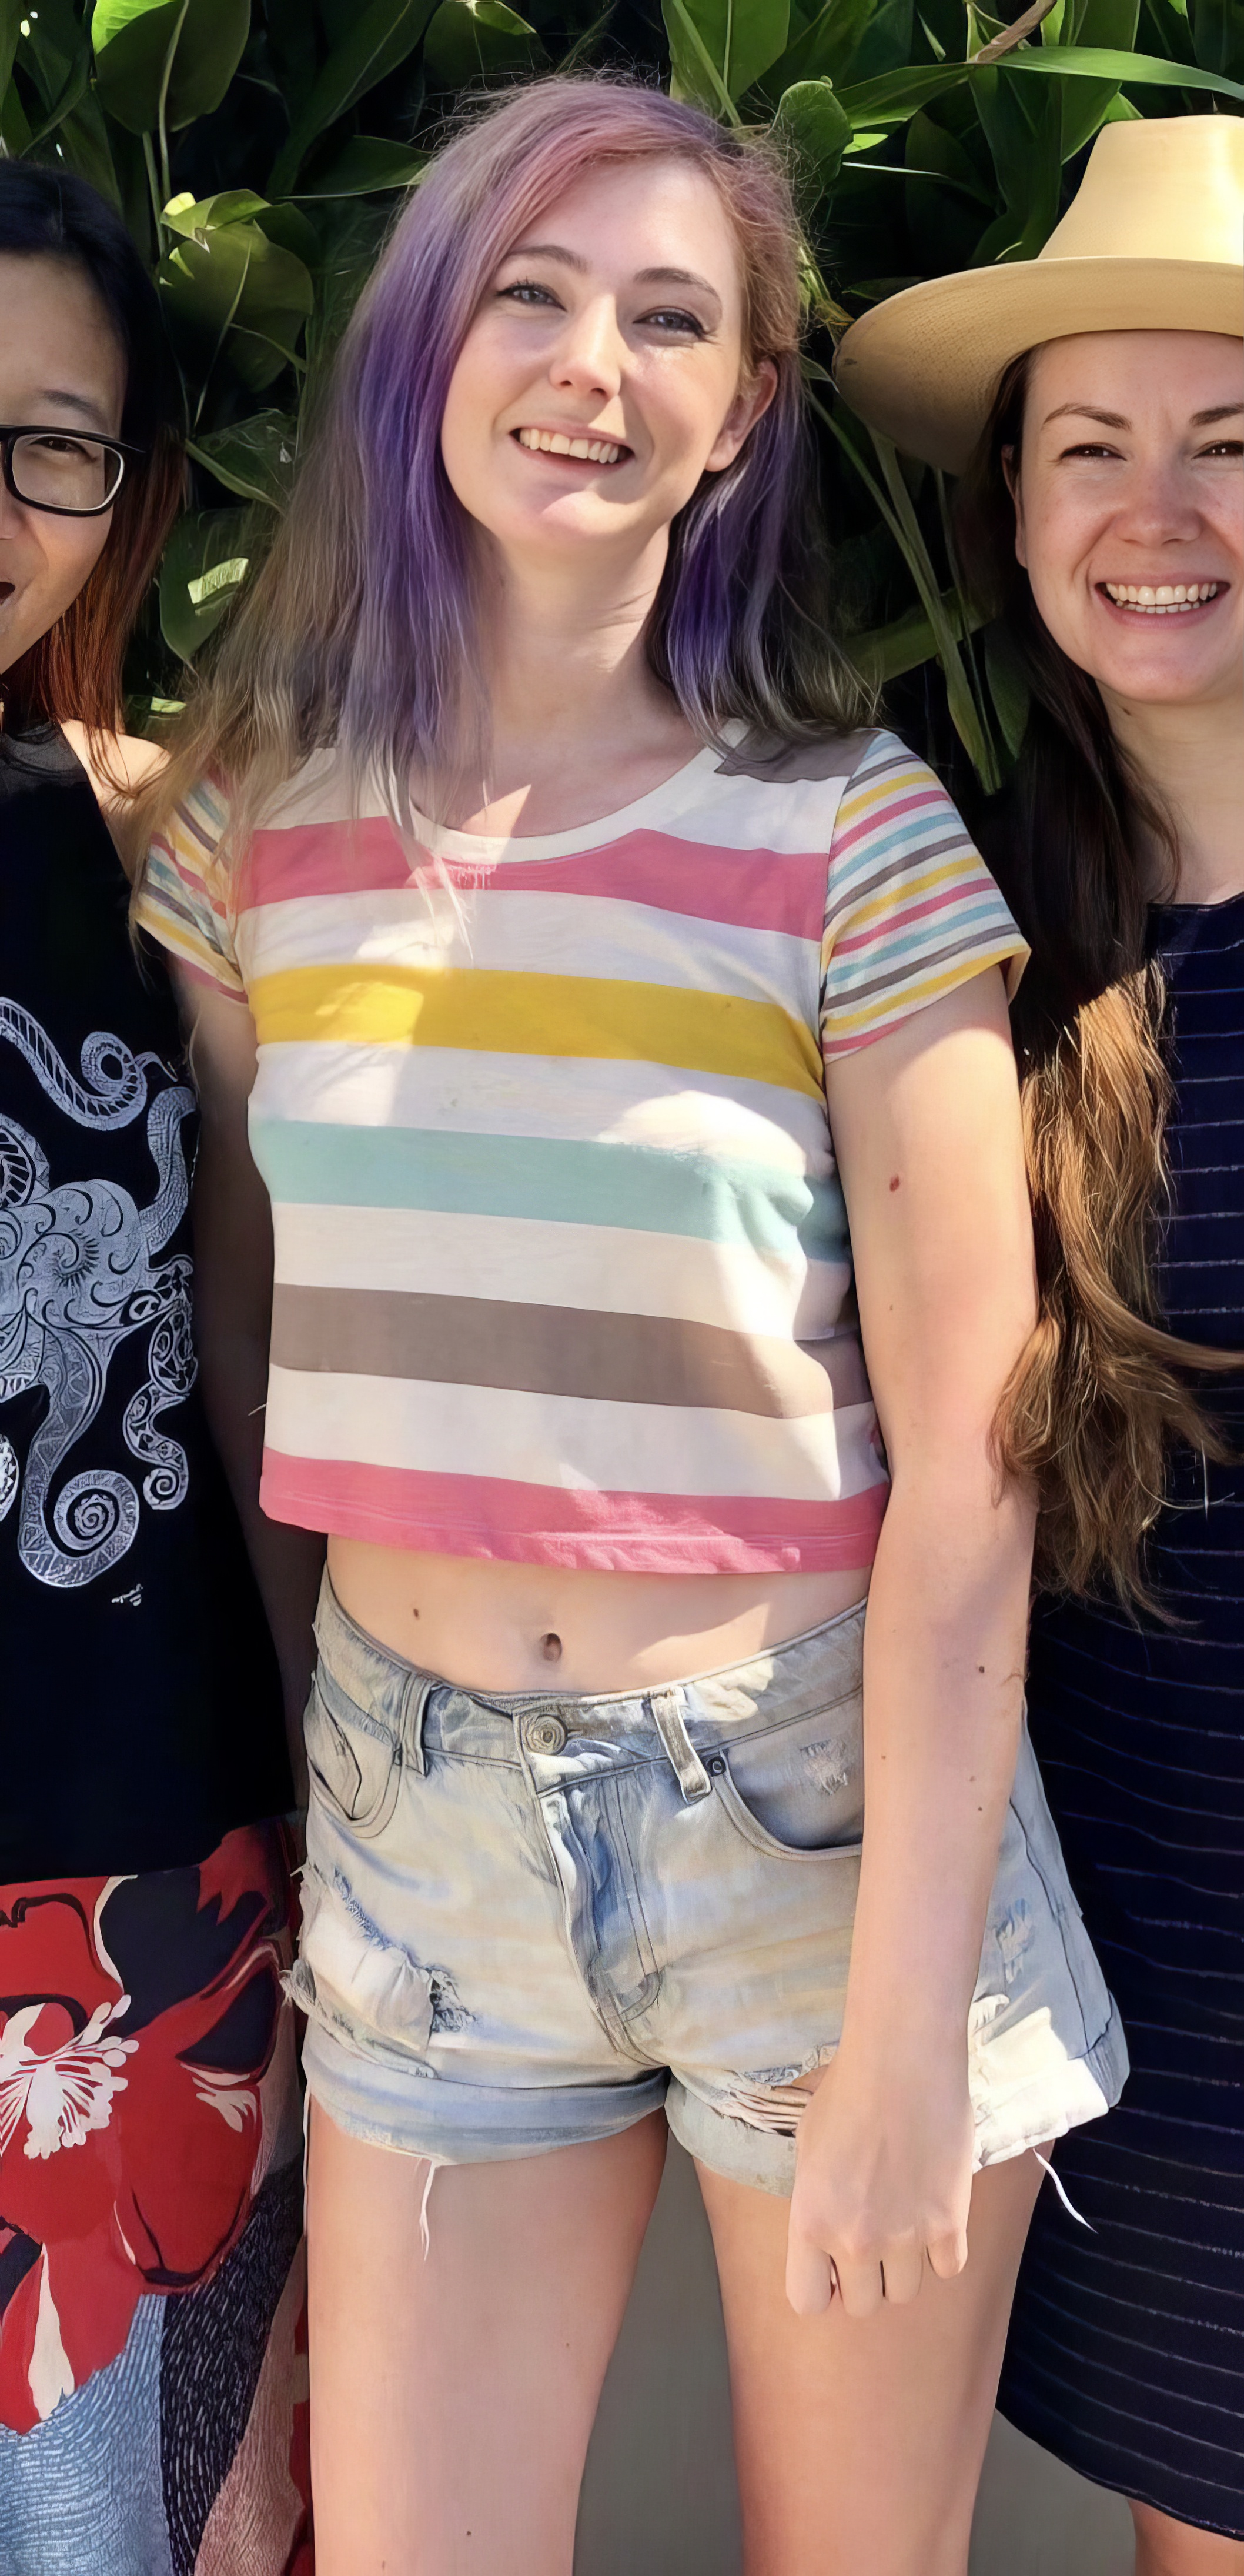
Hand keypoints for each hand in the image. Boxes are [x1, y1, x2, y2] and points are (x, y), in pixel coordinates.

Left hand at [785, 2035, 973, 2319]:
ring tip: (903, 2221)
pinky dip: (941, 2251)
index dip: (822, 2287)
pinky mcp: (950, 2224)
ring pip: (906, 2293)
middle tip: (872, 2237)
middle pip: (863, 2305)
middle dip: (865, 2278)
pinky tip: (934, 2215)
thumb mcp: (807, 2149)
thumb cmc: (847, 2092)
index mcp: (810, 2222)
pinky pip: (947, 2270)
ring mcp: (906, 2237)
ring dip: (904, 2266)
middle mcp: (856, 2240)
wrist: (903, 2060)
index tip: (831, 2267)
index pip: (809, 2302)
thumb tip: (826, 2235)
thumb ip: (814, 2203)